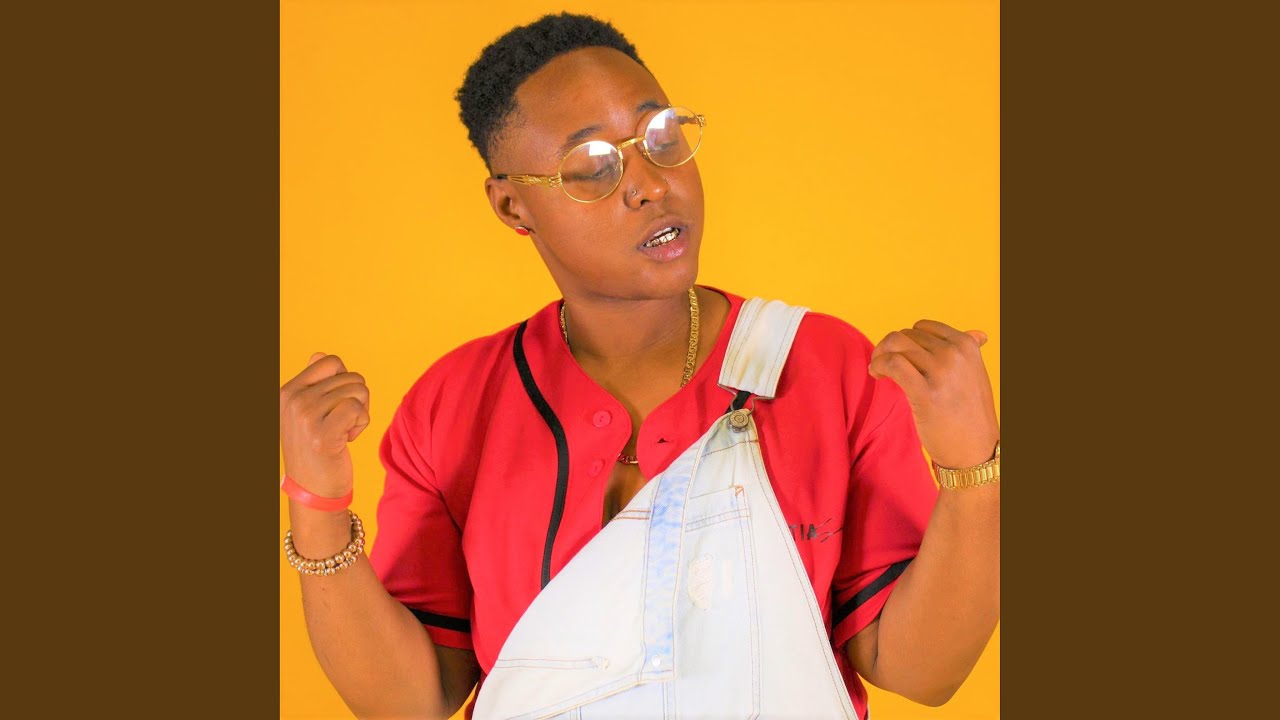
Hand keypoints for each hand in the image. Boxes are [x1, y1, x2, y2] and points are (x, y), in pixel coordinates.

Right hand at [279, 352, 370, 497]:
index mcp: (286, 392)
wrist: (314, 491)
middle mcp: (292, 400)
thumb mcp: (308, 413)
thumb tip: (319, 354)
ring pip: (358, 391)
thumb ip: (314, 382)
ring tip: (343, 431)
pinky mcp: (322, 433)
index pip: (330, 361)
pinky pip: (359, 408)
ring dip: (360, 413)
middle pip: (350, 377)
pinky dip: (362, 423)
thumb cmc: (318, 449)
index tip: (336, 404)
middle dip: (356, 400)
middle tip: (341, 423)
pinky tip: (348, 439)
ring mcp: (305, 416)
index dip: (345, 381)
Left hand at [868, 320, 998, 468]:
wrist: (975, 451)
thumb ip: (971, 352)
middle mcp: (955, 354)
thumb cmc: (971, 415)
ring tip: (878, 370)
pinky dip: (878, 364)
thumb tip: (977, 334)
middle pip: (906, 336)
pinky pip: (892, 363)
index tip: (900, 354)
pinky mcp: (925, 392)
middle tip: (884, 366)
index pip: (923, 327)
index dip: (906, 339)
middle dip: (890, 348)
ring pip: (896, 344)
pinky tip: (876, 375)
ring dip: (880, 354)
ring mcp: (941, 371)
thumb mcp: (976, 376)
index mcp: (967, 346)